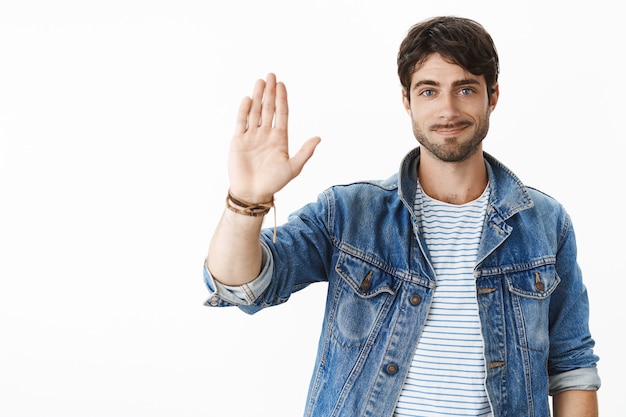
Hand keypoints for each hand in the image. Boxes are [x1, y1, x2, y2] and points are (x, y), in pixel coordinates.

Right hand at [228, 73, 320, 202]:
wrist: (253, 193)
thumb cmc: (274, 182)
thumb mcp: (293, 167)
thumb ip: (305, 152)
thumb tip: (318, 138)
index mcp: (279, 138)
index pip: (281, 113)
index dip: (282, 99)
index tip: (282, 84)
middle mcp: (265, 134)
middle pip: (268, 108)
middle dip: (270, 92)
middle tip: (271, 75)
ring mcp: (252, 136)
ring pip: (255, 112)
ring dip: (258, 97)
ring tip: (260, 82)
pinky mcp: (238, 140)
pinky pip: (241, 122)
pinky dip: (244, 110)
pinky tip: (248, 99)